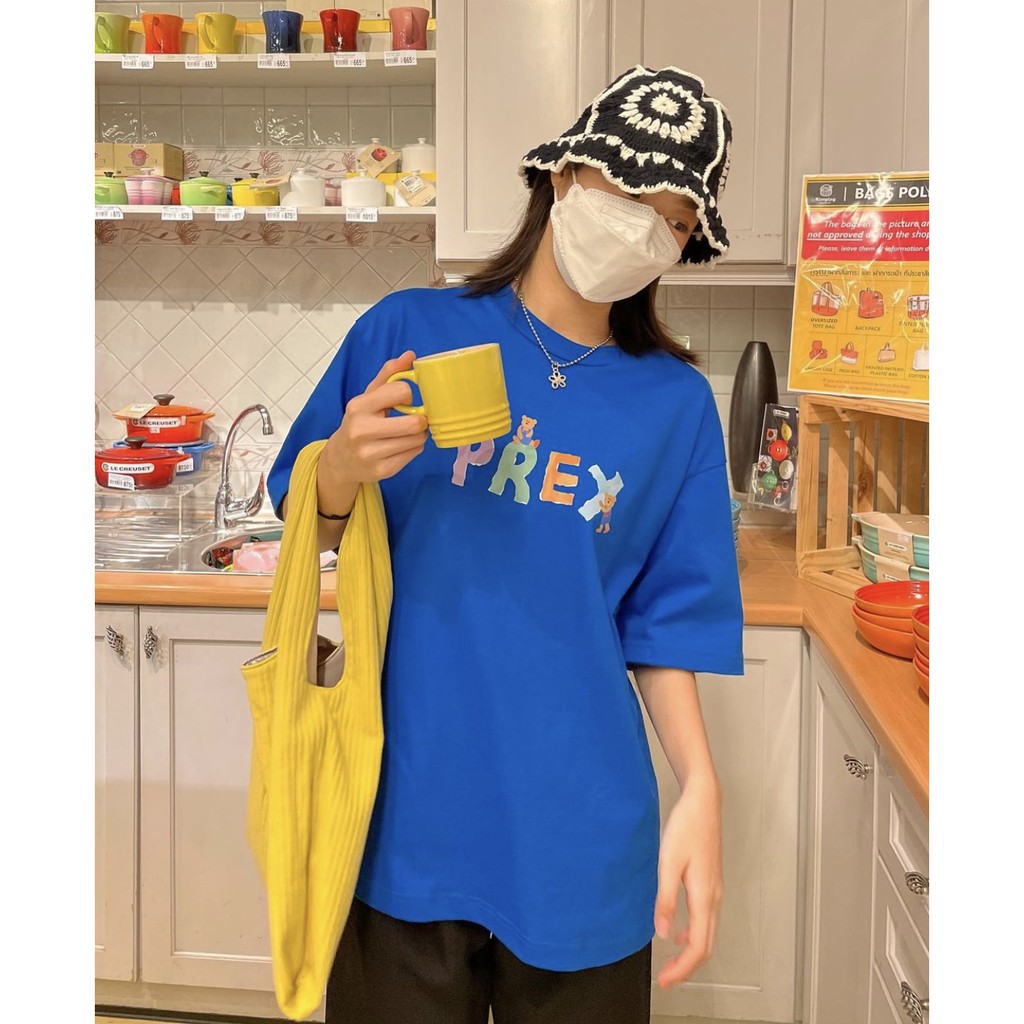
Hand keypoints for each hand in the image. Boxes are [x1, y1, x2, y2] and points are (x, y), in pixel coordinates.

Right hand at [319, 351, 427, 503]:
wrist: (340, 460)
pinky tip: (403, 444)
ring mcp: (371, 454)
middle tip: (415, 418)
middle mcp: (362, 431)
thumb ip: (388, 375)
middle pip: (414, 423)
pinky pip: (414, 454)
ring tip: (408, 432)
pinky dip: (414, 447)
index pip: (401, 392)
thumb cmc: (359, 422)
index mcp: (359, 407)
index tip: (404, 399)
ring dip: (419, 434)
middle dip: (420, 419)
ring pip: (417, 439)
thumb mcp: (367, 396)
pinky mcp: (382, 471)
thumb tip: (410, 355)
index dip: (408, 394)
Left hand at [653, 778, 722, 988]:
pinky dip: (693, 933)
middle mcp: (714, 898)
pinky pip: (706, 918)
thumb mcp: (668, 862)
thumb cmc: (686, 827)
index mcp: (704, 897)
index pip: (698, 946)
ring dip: (691, 951)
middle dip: (687, 967)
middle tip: (666, 978)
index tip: (664, 980)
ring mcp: (715, 890)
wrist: (703, 802)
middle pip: (706, 945)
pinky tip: (677, 930)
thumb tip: (661, 933)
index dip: (682, 968)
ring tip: (670, 961)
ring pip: (708, 933)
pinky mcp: (711, 882)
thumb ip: (665, 899)